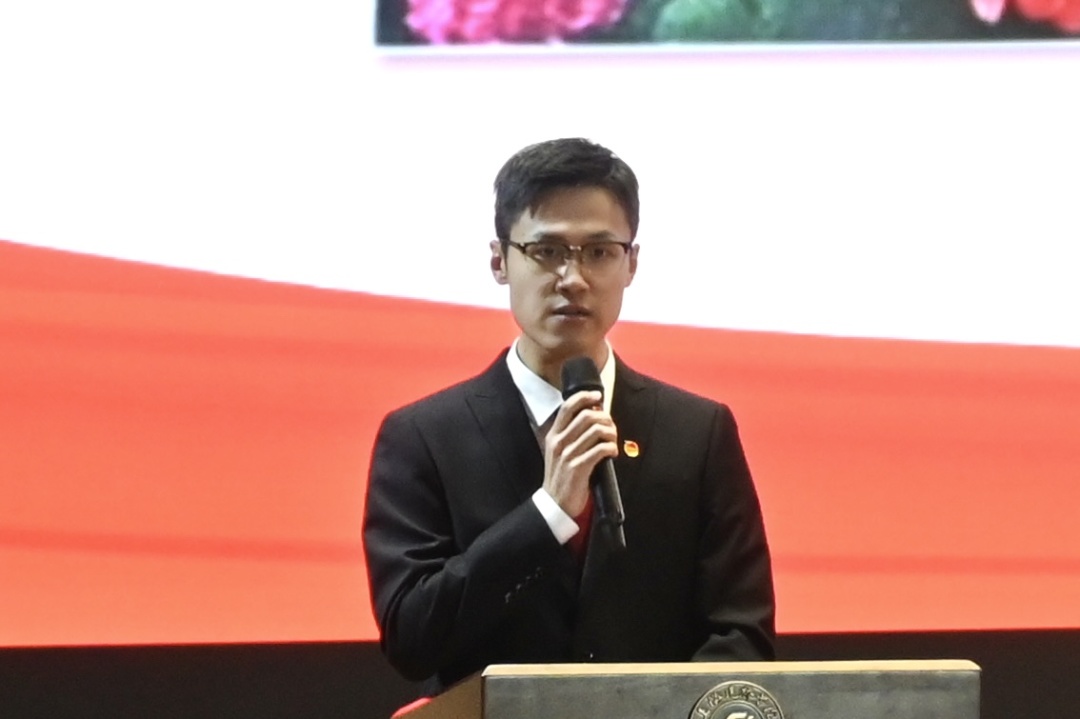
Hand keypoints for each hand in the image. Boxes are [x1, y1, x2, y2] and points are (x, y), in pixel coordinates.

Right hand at [541, 390, 617, 517]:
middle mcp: (559, 442)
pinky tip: (612, 453)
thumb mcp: (559, 452)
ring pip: (596, 431)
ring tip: (613, 440)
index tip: (598, 396)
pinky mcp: (578, 468)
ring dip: (611, 433)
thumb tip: (592, 415)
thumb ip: (571, 435)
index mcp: (553, 435)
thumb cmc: (561, 476)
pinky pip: (600, 449)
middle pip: (586, 416)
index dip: (584, 397)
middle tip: (611, 426)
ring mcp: (568, 455)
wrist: (555, 504)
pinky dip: (611, 448)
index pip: (568, 407)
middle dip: (605, 418)